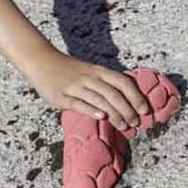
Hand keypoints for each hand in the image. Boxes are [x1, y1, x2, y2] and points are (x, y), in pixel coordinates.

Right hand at [28, 53, 150, 131]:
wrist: (42, 61)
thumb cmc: (70, 70)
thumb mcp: (90, 71)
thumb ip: (106, 83)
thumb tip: (128, 101)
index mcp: (99, 71)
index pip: (122, 82)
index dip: (136, 96)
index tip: (145, 110)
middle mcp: (89, 77)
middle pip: (113, 94)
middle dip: (127, 110)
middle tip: (136, 123)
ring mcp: (75, 86)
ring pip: (99, 100)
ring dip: (114, 114)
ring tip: (124, 126)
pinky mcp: (61, 96)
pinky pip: (79, 103)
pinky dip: (91, 110)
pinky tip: (101, 118)